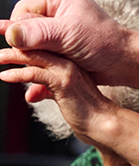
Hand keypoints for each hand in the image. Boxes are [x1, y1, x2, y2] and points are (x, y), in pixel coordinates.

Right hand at [0, 0, 128, 101]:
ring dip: (30, 59)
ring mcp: (61, 33)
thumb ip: (38, 33)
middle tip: (23, 60)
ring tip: (30, 71)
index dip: (16, 27)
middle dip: (23, 45)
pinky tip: (34, 84)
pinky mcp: (64, 49)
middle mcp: (59, 14)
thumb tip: (8, 33)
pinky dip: (39, 68)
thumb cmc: (104, 43)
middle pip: (26, 28)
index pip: (24, 9)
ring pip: (33, 44)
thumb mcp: (68, 34)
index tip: (17, 45)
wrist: (125, 63)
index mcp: (60, 0)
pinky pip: (43, 56)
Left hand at [0, 46, 118, 147]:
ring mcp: (67, 71)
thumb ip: (47, 90)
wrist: (101, 122)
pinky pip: (35, 73)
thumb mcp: (62, 95)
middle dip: (14, 45)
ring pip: (34, 56)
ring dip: (11, 56)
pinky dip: (18, 74)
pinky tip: (5, 76)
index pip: (43, 46)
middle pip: (36, 46)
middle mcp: (69, 61)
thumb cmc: (84, 111)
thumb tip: (31, 94)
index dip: (24, 43)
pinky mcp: (63, 83)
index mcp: (69, 61)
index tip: (7, 46)